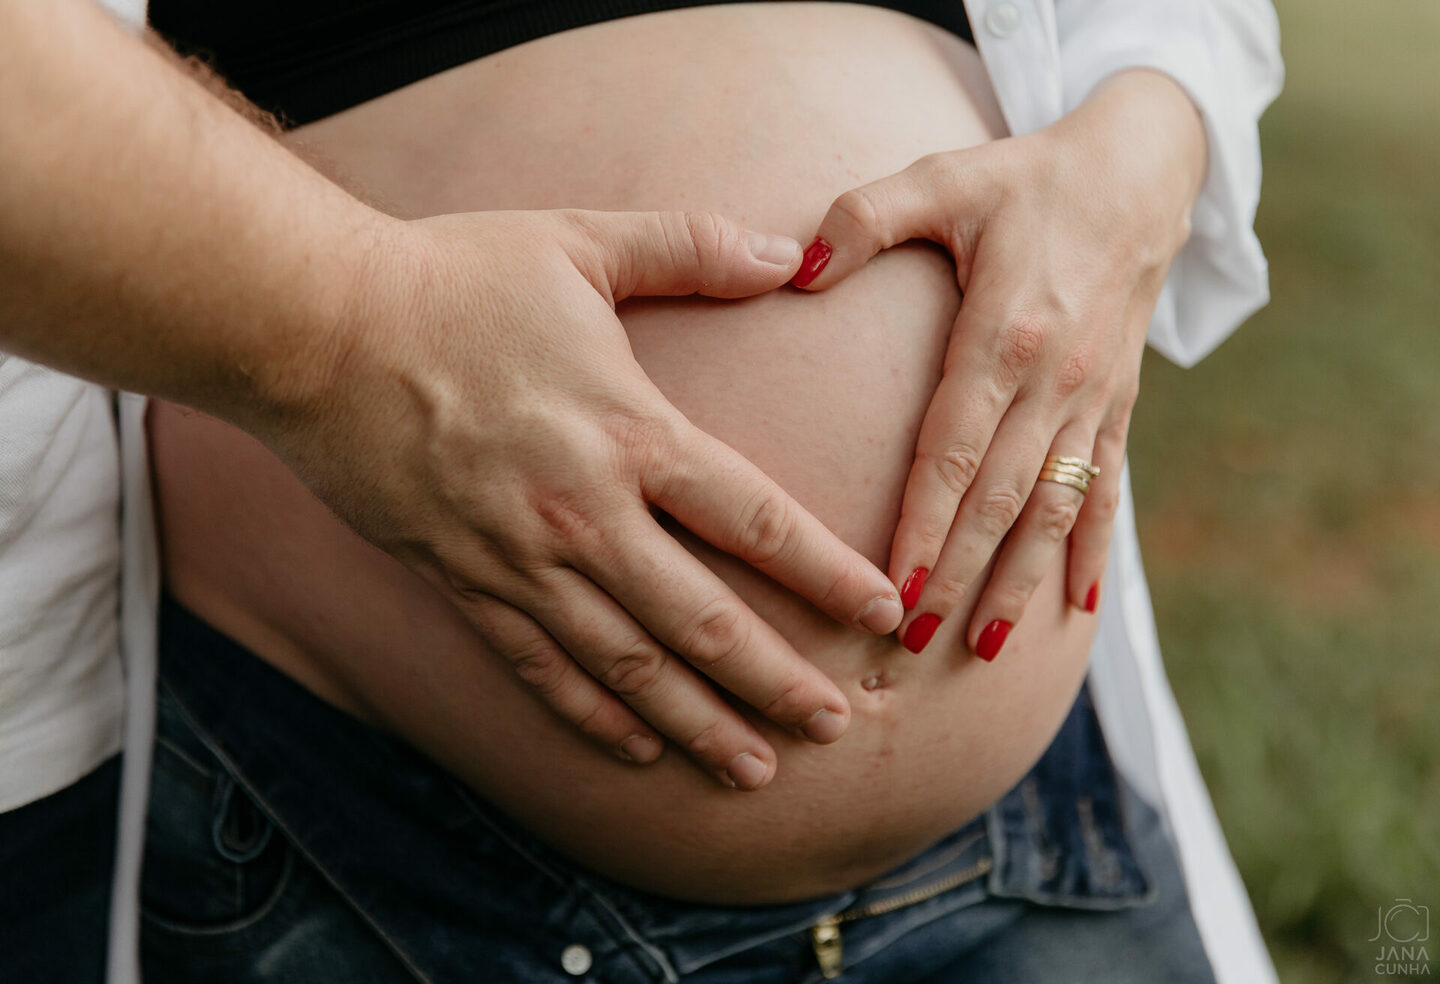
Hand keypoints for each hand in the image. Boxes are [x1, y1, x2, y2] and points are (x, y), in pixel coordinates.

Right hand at [258, 208, 903, 788]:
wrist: (311, 329)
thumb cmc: (450, 278)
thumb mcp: (580, 241)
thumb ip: (690, 245)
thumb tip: (786, 249)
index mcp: (630, 432)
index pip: (756, 522)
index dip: (830, 575)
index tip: (886, 617)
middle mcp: (585, 514)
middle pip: (705, 620)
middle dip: (778, 682)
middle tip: (838, 728)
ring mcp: (520, 560)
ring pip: (628, 666)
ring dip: (696, 724)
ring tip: (755, 770)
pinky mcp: (462, 583)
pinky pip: (538, 667)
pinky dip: (590, 716)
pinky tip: (636, 750)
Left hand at [792, 70, 1206, 657]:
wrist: (1143, 171)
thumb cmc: (1027, 178)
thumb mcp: (944, 177)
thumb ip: (865, 218)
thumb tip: (792, 268)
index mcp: (1005, 334)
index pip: (955, 453)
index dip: (925, 526)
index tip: (896, 589)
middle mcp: (1055, 380)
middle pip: (1000, 498)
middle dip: (960, 574)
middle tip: (917, 641)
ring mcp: (1092, 399)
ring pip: (1054, 509)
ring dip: (1021, 581)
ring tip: (986, 645)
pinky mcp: (1118, 405)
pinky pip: (1106, 490)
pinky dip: (1093, 551)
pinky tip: (1078, 608)